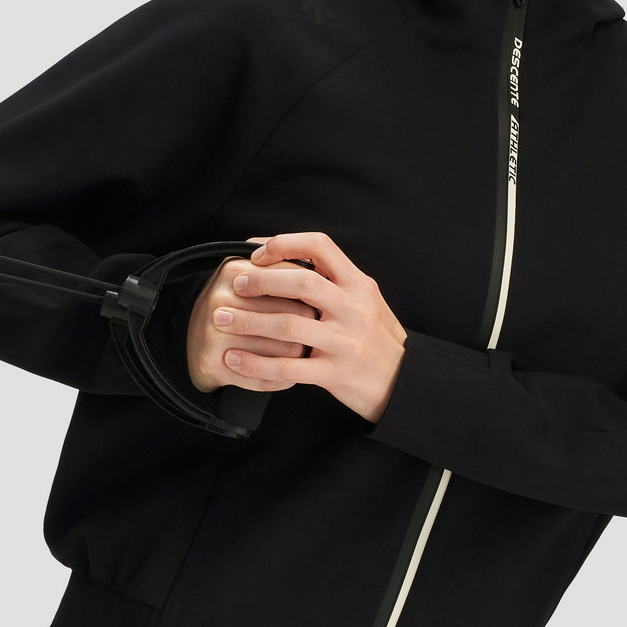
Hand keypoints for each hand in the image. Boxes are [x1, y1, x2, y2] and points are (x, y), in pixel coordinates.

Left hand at [211, 231, 406, 423]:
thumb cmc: (379, 339)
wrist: (405, 383)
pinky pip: (287, 368)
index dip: (284, 243)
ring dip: (248, 321)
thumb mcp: (367, 300)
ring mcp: (344, 342)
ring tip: (221, 319)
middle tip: (235, 284)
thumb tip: (288, 259)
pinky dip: (255, 363)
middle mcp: (353, 309)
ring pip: (289, 325)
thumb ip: (335, 281)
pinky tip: (234, 359)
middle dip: (261, 280)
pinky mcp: (334, 374)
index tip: (257, 252)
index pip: (320, 246)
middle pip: (301, 282)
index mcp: (359, 284)